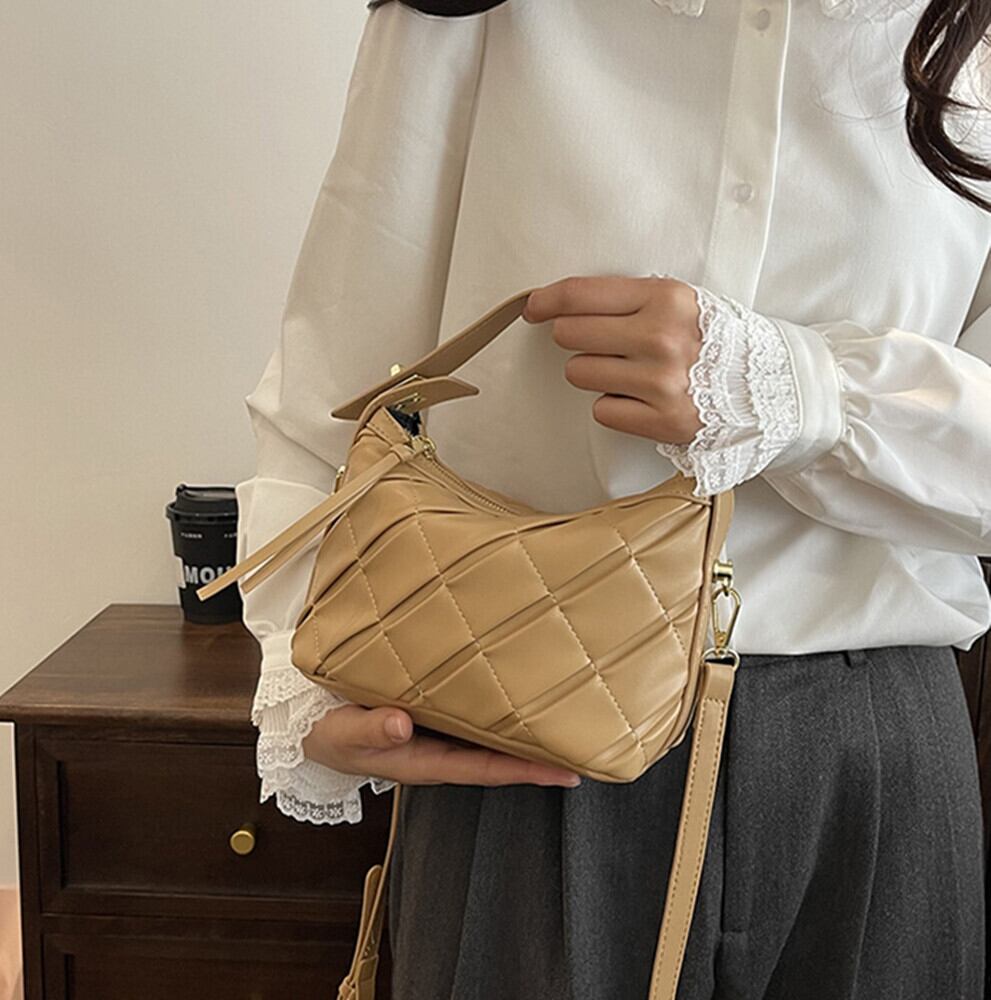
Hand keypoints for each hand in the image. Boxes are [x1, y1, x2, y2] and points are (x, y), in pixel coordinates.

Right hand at [301, 703, 582, 786]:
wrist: (312, 723)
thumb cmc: (329, 732)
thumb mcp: (344, 733)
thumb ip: (371, 729)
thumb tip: (403, 724)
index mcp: (425, 761)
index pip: (485, 770)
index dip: (526, 771)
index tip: (567, 772)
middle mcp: (441, 749)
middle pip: (499, 756)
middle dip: (540, 754)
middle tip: (586, 743)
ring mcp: (439, 732)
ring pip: (490, 734)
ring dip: (524, 730)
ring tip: (565, 716)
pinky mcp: (434, 712)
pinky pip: (474, 712)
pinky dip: (499, 705)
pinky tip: (518, 689)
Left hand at [521, 274, 704, 444]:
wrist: (770, 385)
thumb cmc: (716, 340)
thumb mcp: (680, 302)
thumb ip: (628, 299)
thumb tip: (561, 305)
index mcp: (665, 298)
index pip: (581, 295)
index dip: (546, 301)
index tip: (533, 308)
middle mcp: (661, 337)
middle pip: (569, 334)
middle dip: (574, 338)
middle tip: (599, 343)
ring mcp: (661, 382)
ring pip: (579, 373)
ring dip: (594, 374)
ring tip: (629, 372)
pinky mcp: (662, 421)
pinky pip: (602, 410)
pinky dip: (615, 407)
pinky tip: (643, 399)